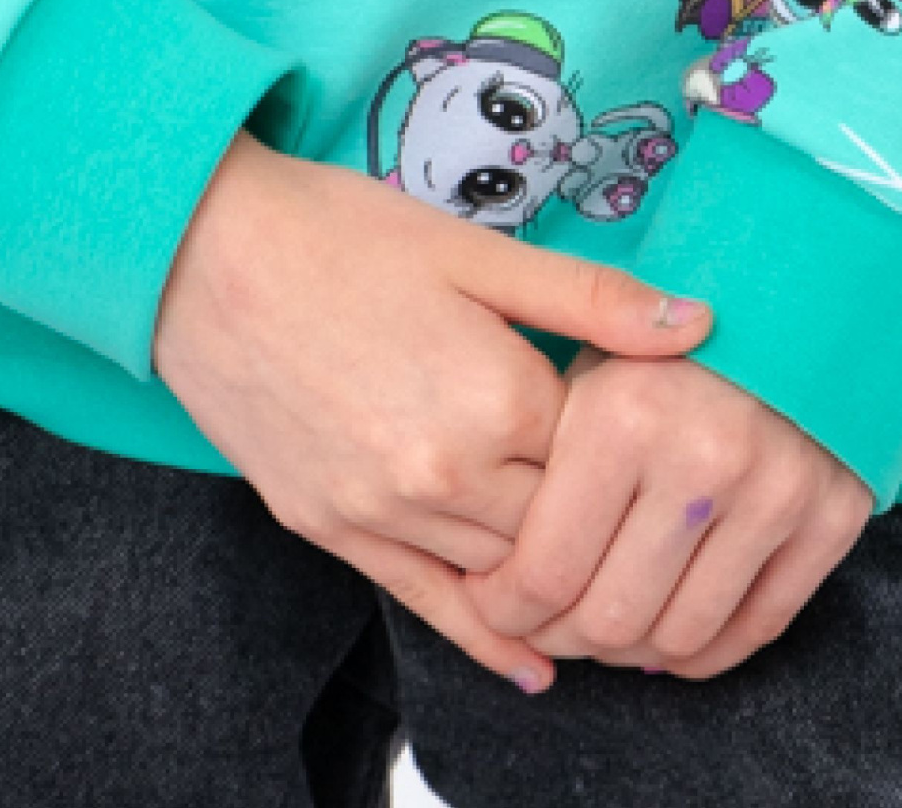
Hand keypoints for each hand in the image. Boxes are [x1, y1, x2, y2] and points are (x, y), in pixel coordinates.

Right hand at [153, 134, 711, 687]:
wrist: (201, 251)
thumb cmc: (341, 234)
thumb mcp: (476, 250)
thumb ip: (590, 299)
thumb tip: (699, 326)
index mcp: (496, 395)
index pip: (602, 458)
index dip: (627, 445)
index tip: (650, 434)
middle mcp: (445, 472)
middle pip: (558, 527)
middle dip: (599, 521)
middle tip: (646, 521)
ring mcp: (382, 511)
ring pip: (500, 573)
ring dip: (550, 577)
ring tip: (609, 590)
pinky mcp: (330, 529)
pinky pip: (424, 602)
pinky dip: (482, 637)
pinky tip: (529, 667)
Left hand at [465, 348, 868, 678]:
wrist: (791, 294)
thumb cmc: (659, 343)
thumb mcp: (584, 362)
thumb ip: (538, 463)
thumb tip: (501, 583)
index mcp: (624, 416)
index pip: (546, 571)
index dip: (507, 608)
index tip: (496, 603)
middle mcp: (702, 458)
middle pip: (611, 619)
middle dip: (564, 636)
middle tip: (547, 623)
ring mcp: (776, 491)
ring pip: (682, 638)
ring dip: (632, 652)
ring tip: (606, 626)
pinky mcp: (831, 515)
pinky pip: (757, 628)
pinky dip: (704, 650)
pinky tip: (668, 627)